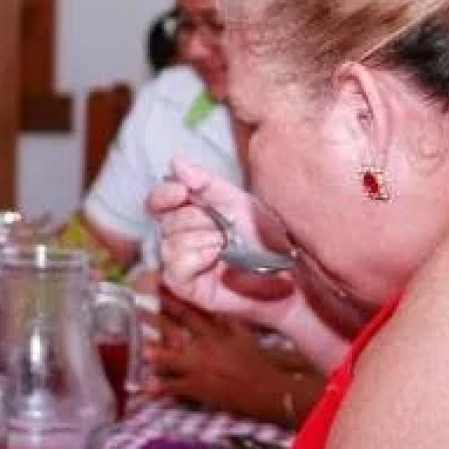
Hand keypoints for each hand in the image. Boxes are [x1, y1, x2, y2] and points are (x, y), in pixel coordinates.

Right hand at [146, 158, 296, 329]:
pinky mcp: (186, 286)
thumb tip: (175, 162)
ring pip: (170, 243)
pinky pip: (176, 267)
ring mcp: (181, 263)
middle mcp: (179, 238)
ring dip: (203, 240)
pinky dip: (197, 258)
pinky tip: (216, 258)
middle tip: (225, 228)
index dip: (164, 194)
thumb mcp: (237, 202)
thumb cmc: (267, 239)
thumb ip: (206, 183)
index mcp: (188, 214)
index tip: (180, 191)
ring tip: (226, 246)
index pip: (159, 201)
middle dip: (198, 219)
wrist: (289, 273)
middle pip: (167, 220)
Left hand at [146, 295, 308, 422]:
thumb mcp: (243, 336)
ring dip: (155, 355)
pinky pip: (175, 388)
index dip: (171, 300)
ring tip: (140, 350)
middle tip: (135, 308)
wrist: (266, 390)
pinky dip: (160, 388)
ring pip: (171, 360)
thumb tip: (215, 307)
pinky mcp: (198, 389)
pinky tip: (145, 387)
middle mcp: (203, 348)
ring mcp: (199, 369)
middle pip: (175, 331)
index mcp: (214, 334)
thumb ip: (227, 321)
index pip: (189, 313)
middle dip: (154, 319)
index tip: (156, 288)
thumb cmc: (256, 363)